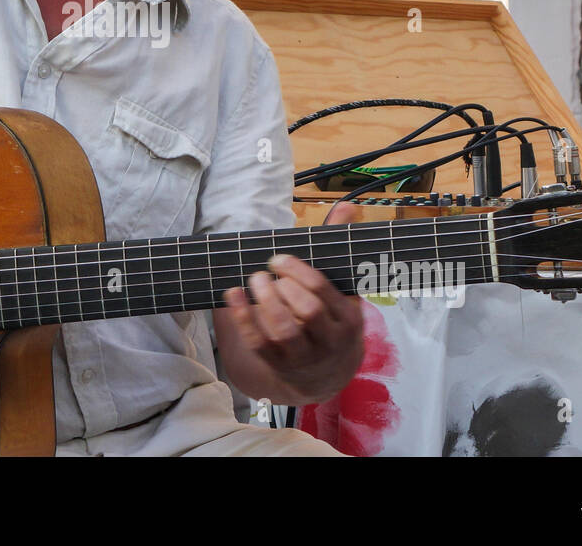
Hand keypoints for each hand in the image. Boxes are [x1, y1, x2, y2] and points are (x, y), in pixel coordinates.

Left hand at [217, 203, 363, 404]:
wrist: (326, 376)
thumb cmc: (332, 319)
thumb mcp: (342, 289)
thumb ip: (337, 247)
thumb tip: (345, 205)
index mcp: (348, 318)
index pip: (322, 291)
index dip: (297, 271)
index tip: (277, 259)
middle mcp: (329, 340)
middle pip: (307, 311)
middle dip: (283, 287)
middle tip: (266, 273)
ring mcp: (304, 357)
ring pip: (283, 331)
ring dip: (264, 302)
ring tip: (255, 281)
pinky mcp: (280, 366)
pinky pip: (259, 344)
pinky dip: (243, 318)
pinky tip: (232, 295)